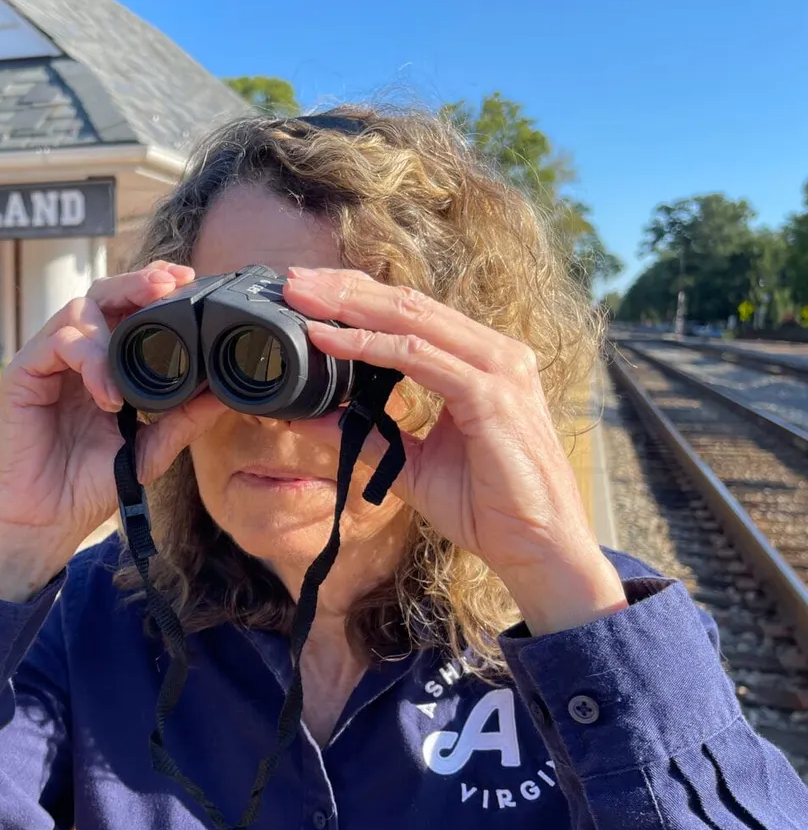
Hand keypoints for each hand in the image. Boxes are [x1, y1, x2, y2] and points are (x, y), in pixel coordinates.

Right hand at [0, 262, 227, 601]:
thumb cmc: (90, 484)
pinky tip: (107, 394)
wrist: (49, 521)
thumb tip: (225, 393)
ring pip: (77, 309)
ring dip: (111, 330)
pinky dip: (87, 359)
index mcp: (105, 363)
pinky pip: (54, 344)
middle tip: (168, 284)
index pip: (128, 309)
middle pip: (103, 293)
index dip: (155, 289)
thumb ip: (183, 419)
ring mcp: (48, 362)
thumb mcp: (151, 449)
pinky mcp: (23, 376)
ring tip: (133, 372)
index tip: (190, 282)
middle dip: (137, 283)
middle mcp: (76, 355)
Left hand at [282, 267, 625, 634]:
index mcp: (481, 362)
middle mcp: (493, 354)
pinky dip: (368, 346)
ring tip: (301, 300)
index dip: (358, 298)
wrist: (537, 548)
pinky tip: (330, 341)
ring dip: (350, 306)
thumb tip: (318, 418)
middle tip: (292, 281)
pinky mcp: (492, 395)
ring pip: (411, 319)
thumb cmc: (488, 507)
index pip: (412, 313)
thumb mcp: (414, 466)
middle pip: (408, 303)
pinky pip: (418, 358)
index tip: (307, 294)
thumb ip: (372, 437)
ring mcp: (497, 369)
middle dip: (345, 289)